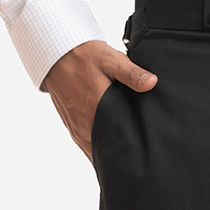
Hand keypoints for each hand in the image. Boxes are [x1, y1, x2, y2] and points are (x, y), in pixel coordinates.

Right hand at [40, 39, 157, 161]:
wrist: (57, 55)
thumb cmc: (85, 57)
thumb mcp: (111, 60)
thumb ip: (132, 74)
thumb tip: (152, 83)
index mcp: (96, 110)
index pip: (116, 142)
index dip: (130, 149)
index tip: (144, 151)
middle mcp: (84, 125)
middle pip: (106, 151)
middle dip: (121, 154)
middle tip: (139, 154)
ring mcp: (76, 128)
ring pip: (94, 151)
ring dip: (108, 152)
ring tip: (127, 152)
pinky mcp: (72, 126)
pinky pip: (86, 145)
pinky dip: (97, 147)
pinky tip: (110, 143)